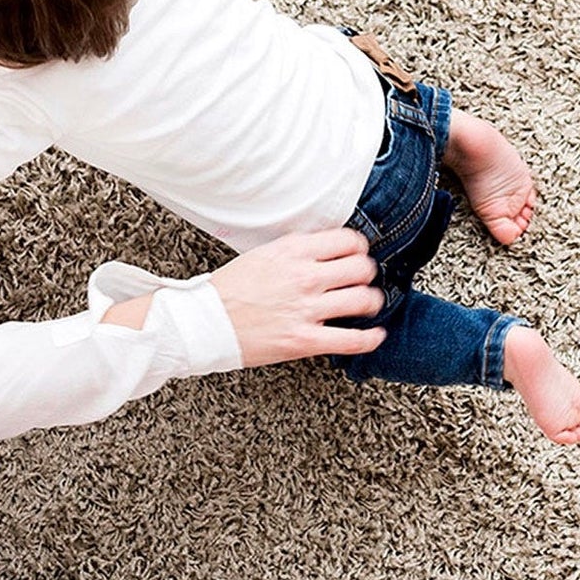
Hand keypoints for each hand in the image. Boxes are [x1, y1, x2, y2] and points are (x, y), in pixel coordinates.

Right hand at [210, 228, 384, 366]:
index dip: (359, 247)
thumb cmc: (228, 290)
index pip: (348, 239)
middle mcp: (304, 276)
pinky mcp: (304, 340)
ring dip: (372, 302)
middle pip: (362, 267)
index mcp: (293, 251)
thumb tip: (323, 246)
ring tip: (368, 304)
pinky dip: (370, 338)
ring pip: (364, 299)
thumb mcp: (263, 254)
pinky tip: (375, 334)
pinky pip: (352, 339)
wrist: (204, 323)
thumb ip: (296, 249)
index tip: (358, 253)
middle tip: (363, 279)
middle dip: (367, 273)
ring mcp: (306, 309)